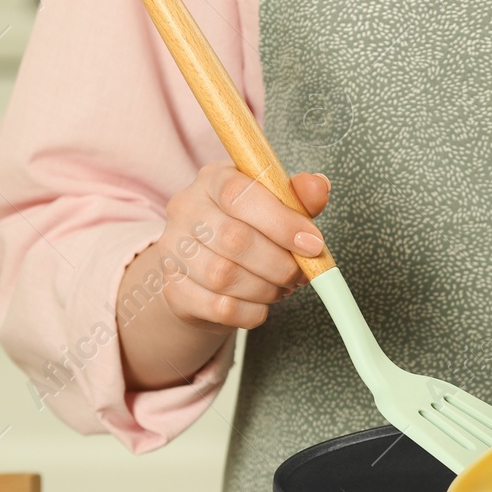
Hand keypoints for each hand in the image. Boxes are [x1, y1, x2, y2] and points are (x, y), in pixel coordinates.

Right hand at [154, 161, 330, 330]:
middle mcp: (185, 210)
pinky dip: (252, 311)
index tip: (312, 244)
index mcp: (212, 180)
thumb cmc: (249, 230)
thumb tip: (318, 187)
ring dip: (267, 288)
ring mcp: (173, 250)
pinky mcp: (175, 289)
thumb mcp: (276, 205)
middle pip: (234, 239)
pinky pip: (220, 307)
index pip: (239, 194)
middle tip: (301, 273)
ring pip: (224, 276)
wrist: (208, 270)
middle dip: (280, 263)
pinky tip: (262, 303)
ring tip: (282, 286)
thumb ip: (298, 196)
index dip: (281, 222)